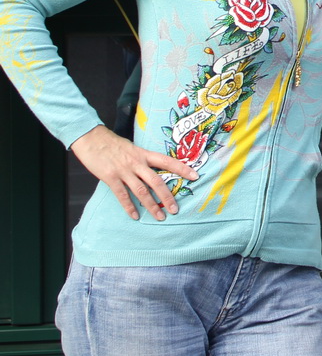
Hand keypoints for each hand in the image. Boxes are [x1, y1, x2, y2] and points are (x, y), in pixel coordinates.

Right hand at [69, 125, 198, 220]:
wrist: (91, 138)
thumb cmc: (112, 143)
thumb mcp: (132, 147)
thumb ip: (142, 159)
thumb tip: (151, 169)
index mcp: (144, 154)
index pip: (168, 161)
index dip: (182, 169)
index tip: (195, 176)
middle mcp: (137, 163)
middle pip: (157, 181)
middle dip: (167, 196)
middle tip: (175, 209)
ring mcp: (124, 171)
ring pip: (141, 191)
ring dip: (151, 205)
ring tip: (159, 217)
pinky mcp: (110, 177)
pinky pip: (122, 195)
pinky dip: (129, 207)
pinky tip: (135, 216)